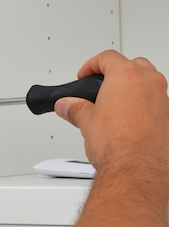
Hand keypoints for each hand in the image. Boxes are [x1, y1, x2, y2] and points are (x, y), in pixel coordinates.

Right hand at [54, 50, 168, 174]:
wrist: (136, 169)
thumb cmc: (117, 143)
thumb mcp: (86, 122)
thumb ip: (75, 108)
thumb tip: (67, 106)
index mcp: (126, 75)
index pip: (107, 57)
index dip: (91, 65)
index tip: (85, 75)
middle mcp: (148, 82)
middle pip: (132, 64)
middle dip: (116, 73)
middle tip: (101, 87)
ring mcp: (162, 98)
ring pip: (148, 82)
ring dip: (133, 88)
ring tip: (116, 104)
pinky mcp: (168, 116)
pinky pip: (156, 102)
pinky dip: (144, 105)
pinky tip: (131, 119)